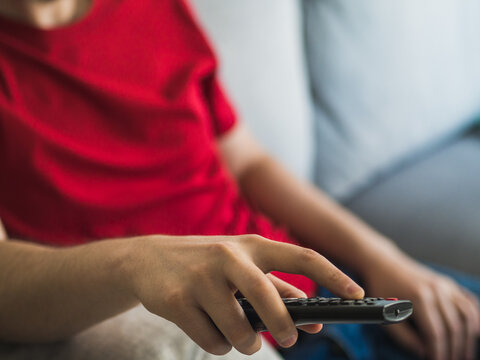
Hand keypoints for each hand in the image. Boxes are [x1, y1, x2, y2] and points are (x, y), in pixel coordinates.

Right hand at [123, 235, 363, 354]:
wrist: (148, 259)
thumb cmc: (207, 263)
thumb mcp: (242, 266)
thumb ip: (278, 289)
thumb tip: (315, 320)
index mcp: (251, 246)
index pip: (300, 256)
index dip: (332, 274)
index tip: (357, 293)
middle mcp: (228, 256)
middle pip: (268, 299)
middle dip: (284, 327)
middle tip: (289, 341)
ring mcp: (200, 278)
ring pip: (239, 331)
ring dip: (243, 342)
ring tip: (235, 332)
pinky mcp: (176, 301)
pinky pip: (211, 342)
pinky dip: (216, 345)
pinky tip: (206, 326)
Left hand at [364, 251, 479, 359]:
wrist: (384, 264)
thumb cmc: (382, 289)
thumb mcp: (385, 314)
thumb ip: (404, 336)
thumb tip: (424, 352)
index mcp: (418, 297)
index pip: (435, 332)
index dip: (438, 352)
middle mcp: (436, 289)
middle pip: (453, 326)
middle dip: (454, 350)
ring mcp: (444, 285)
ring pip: (466, 315)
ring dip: (468, 338)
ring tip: (465, 355)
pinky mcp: (448, 283)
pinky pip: (468, 301)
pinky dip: (475, 318)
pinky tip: (474, 332)